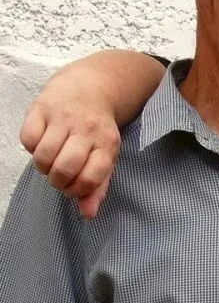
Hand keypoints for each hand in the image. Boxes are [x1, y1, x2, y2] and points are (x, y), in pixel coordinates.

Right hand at [19, 74, 119, 219]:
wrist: (89, 87)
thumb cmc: (97, 130)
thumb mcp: (105, 155)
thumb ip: (98, 186)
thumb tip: (88, 215)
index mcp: (107, 143)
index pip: (91, 178)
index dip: (77, 191)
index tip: (74, 188)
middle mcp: (87, 129)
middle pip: (65, 169)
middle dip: (57, 182)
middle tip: (59, 178)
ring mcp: (64, 117)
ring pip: (43, 156)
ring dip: (42, 167)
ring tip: (49, 162)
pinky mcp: (42, 108)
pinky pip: (27, 139)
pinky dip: (30, 148)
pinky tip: (41, 143)